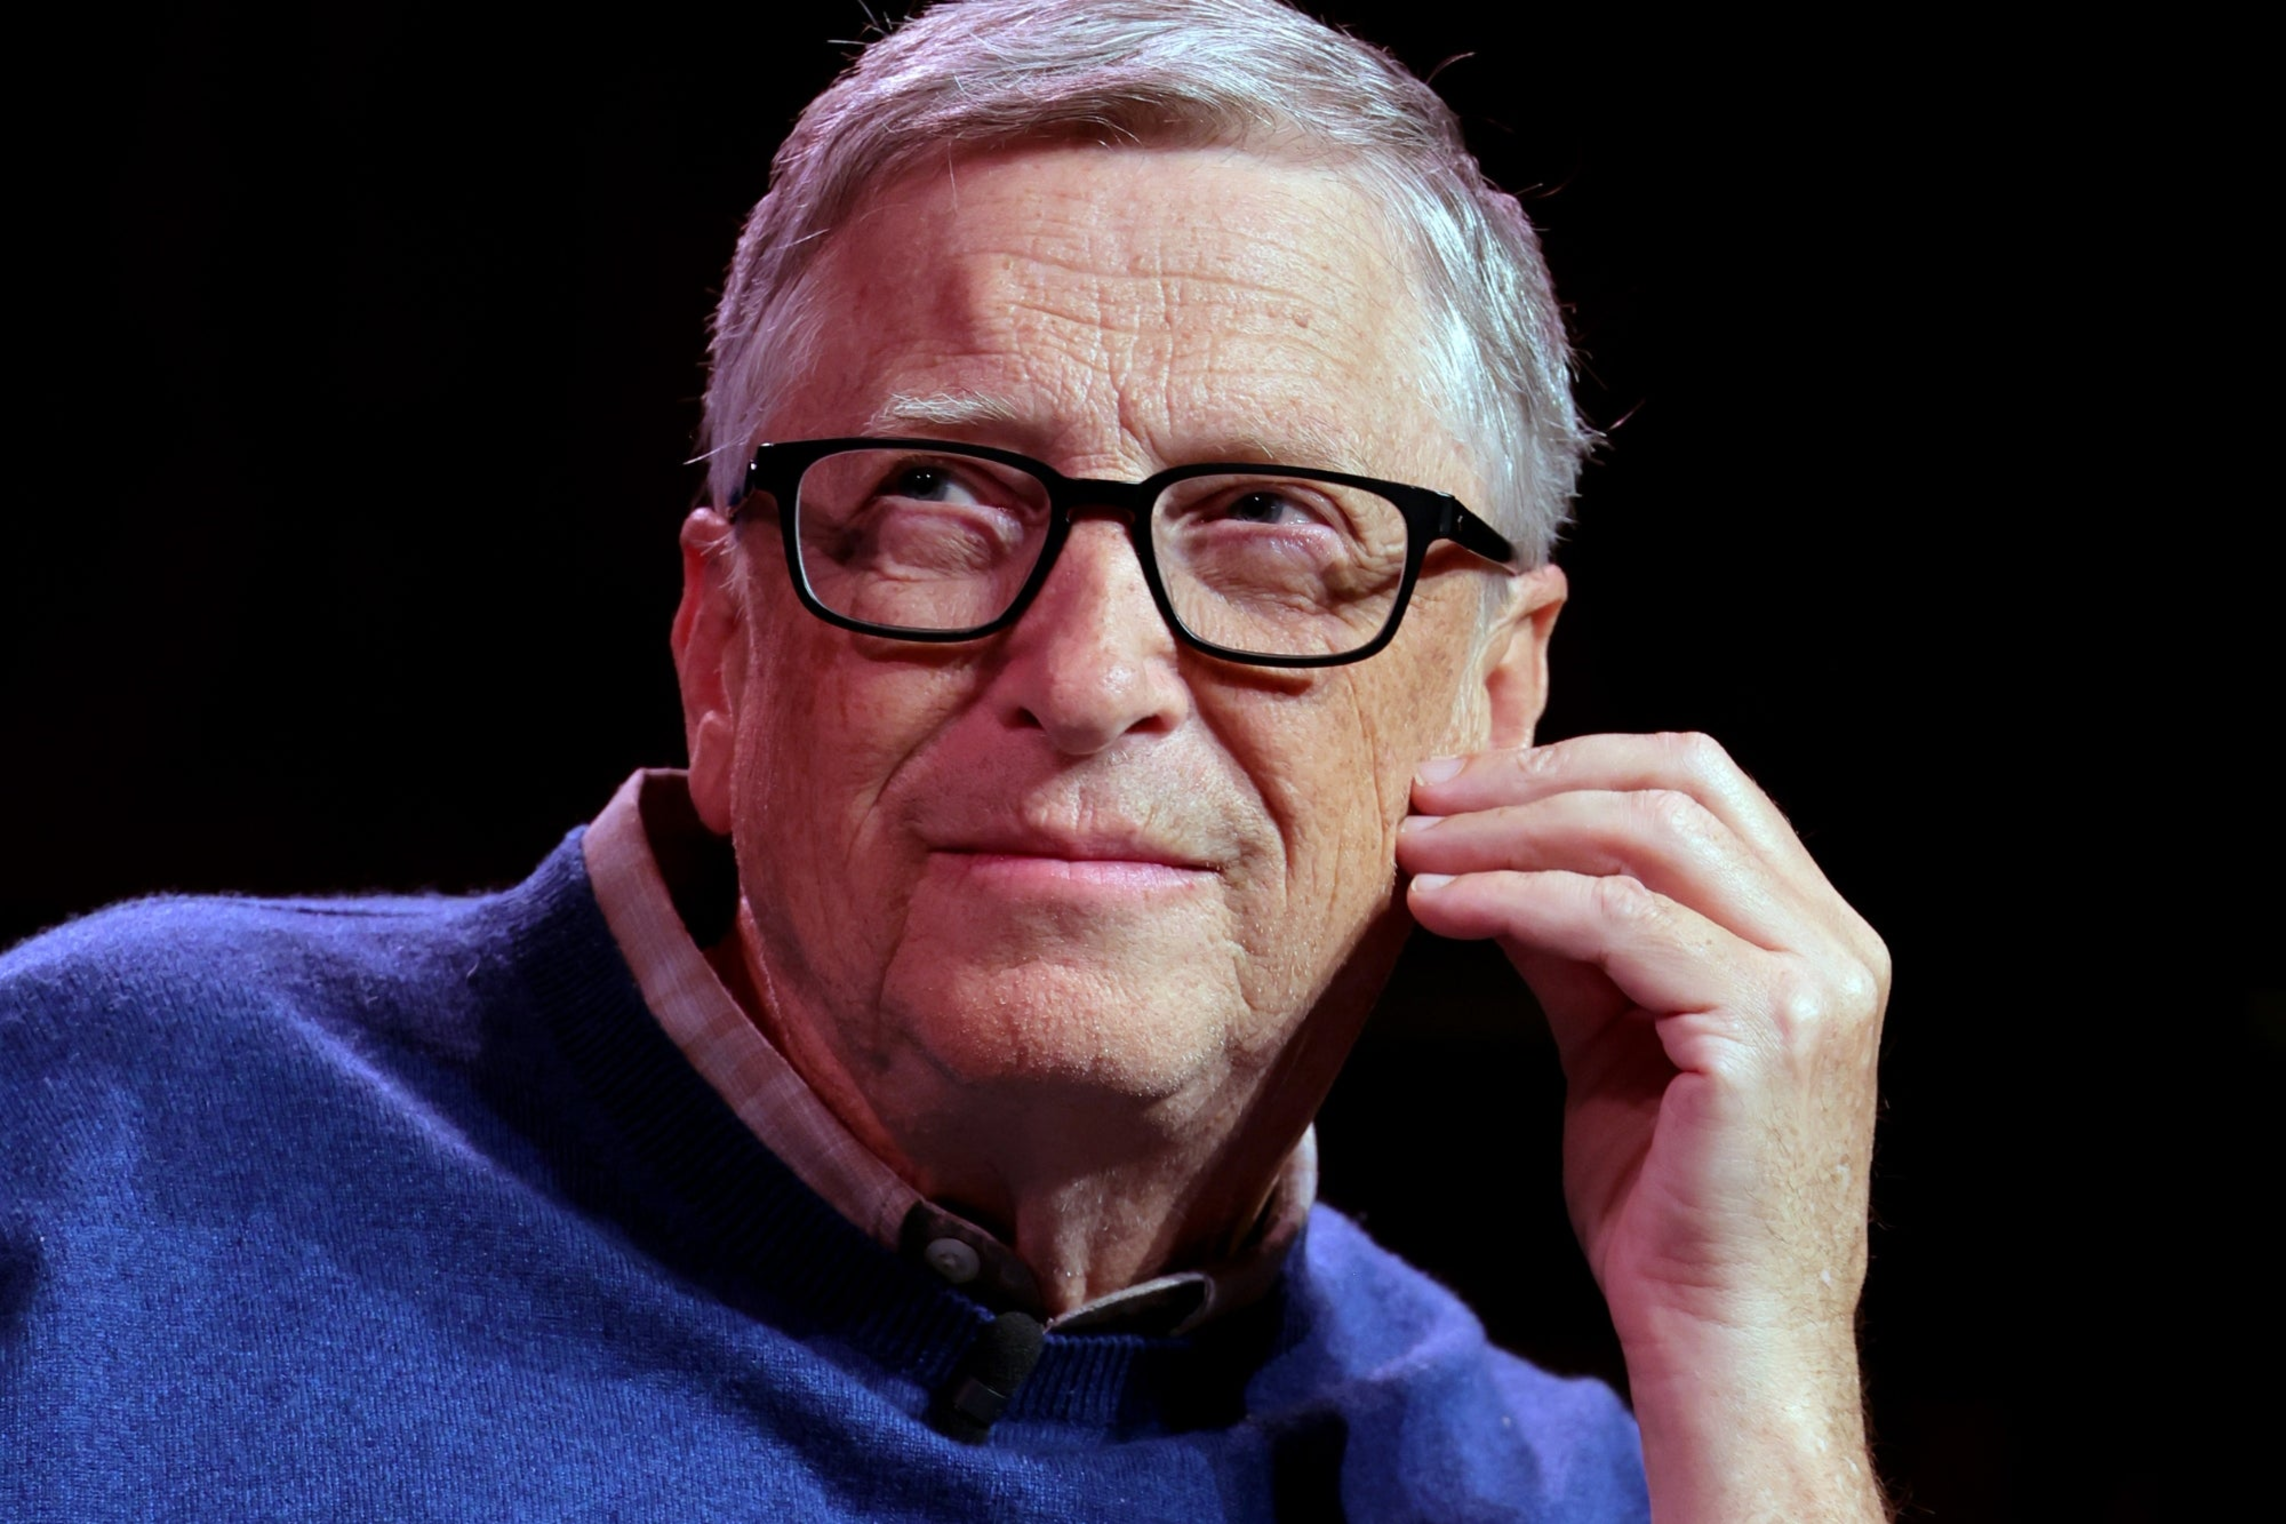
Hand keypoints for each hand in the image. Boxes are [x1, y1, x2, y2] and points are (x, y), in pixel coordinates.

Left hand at [1400, 733, 1887, 1520]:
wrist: (1726, 1342)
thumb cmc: (1671, 1209)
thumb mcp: (1616, 1039)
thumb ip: (1577, 939)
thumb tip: (1489, 850)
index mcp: (1814, 934)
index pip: (1700, 782)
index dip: (1572, 763)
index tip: (1462, 785)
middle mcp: (1834, 945)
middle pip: (1678, 782)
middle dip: (1534, 779)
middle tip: (1425, 798)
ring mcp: (1812, 985)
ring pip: (1643, 837)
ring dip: (1508, 830)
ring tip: (1417, 848)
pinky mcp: (1763, 1034)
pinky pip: (1614, 922)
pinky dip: (1512, 897)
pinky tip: (1440, 908)